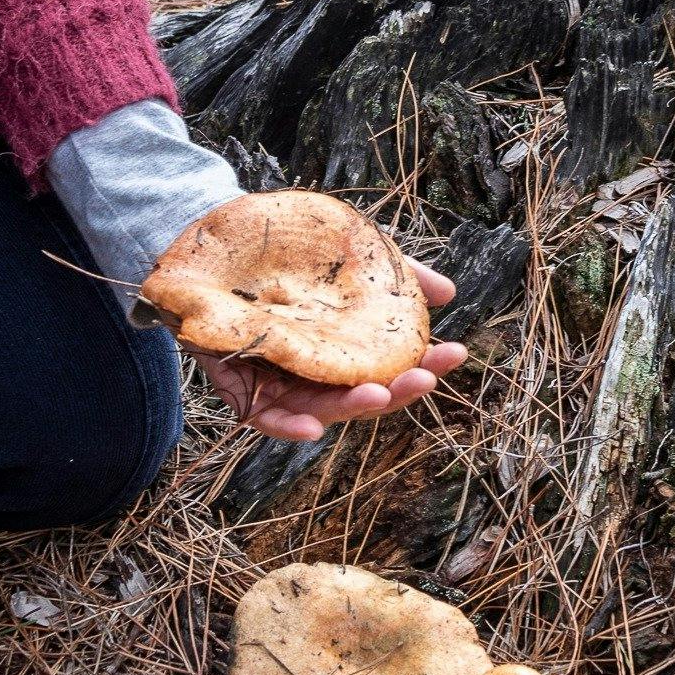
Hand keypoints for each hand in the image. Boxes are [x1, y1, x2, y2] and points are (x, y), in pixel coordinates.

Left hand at [199, 260, 467, 445]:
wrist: (219, 245)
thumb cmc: (292, 259)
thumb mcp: (350, 258)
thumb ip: (393, 275)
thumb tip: (448, 292)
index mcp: (343, 349)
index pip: (390, 366)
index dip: (424, 363)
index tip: (455, 352)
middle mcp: (315, 372)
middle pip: (361, 394)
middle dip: (396, 391)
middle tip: (424, 380)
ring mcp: (279, 383)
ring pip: (320, 408)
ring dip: (351, 407)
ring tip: (378, 396)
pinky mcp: (239, 388)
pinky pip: (264, 416)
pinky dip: (287, 425)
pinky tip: (312, 429)